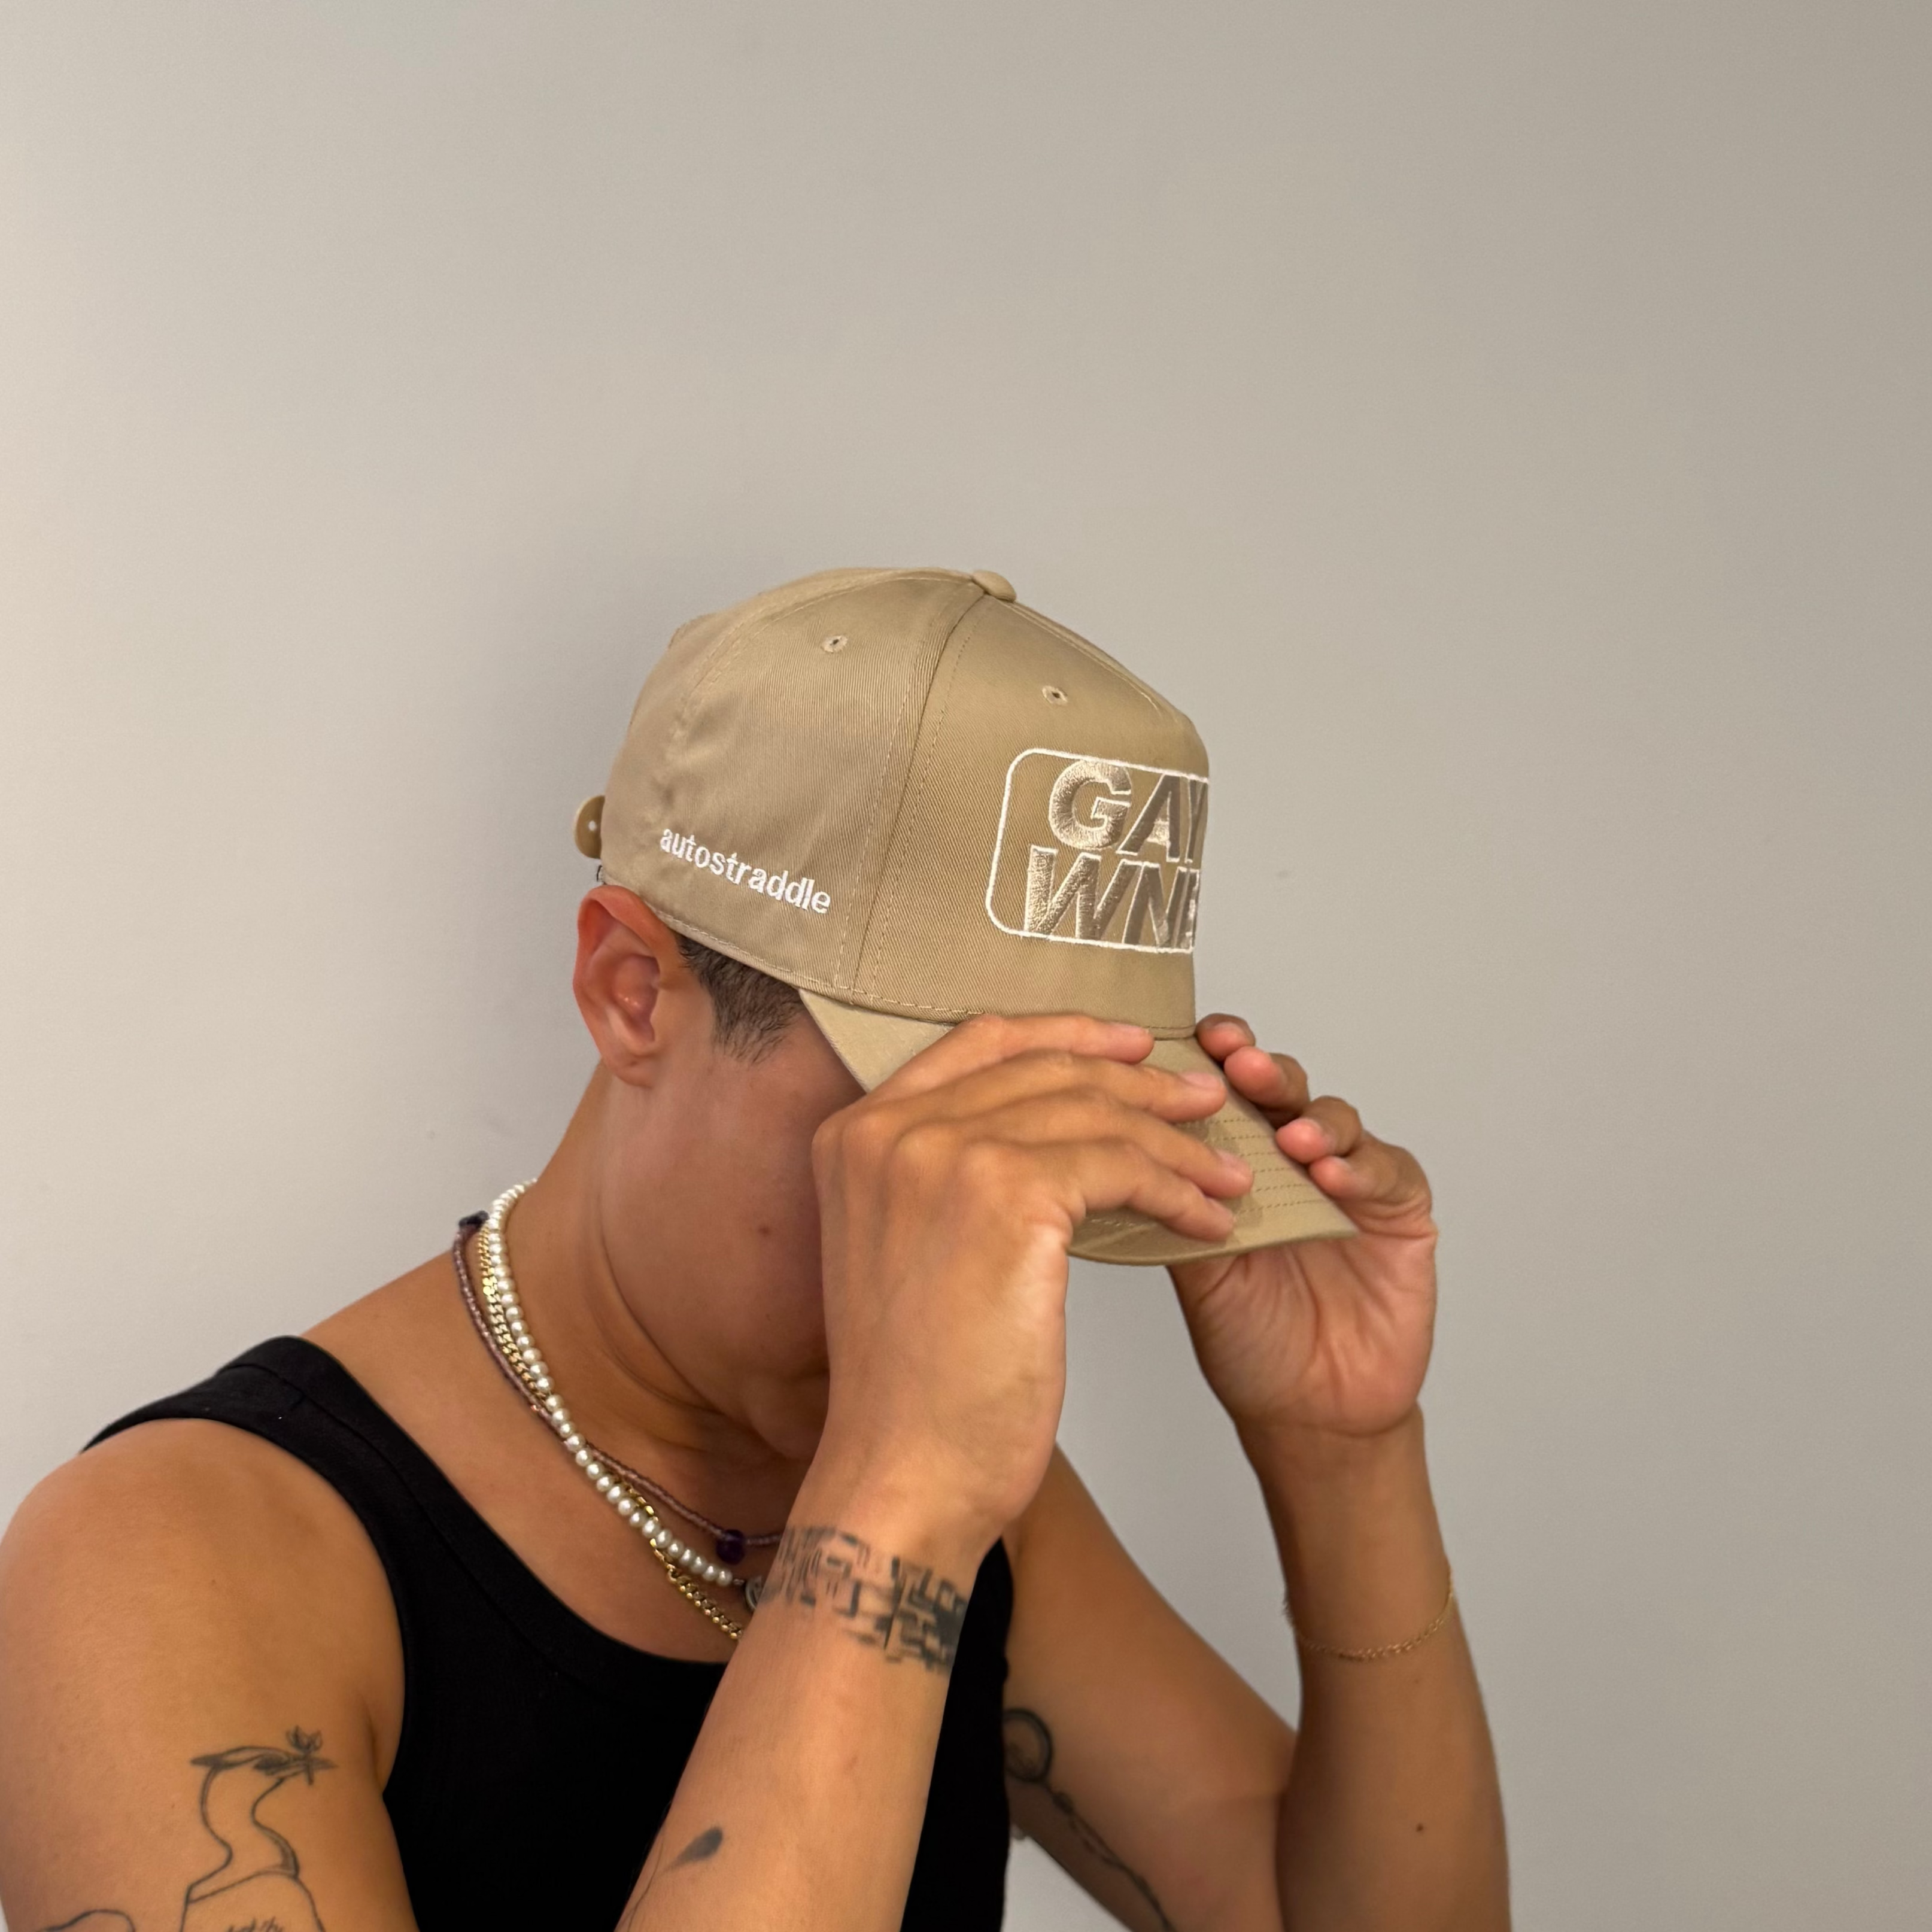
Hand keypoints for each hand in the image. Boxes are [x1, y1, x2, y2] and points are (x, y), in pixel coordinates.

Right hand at [808, 1015, 1251, 1547]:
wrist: (902, 1474)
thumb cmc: (915, 1388)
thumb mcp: (905, 1250)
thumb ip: (941, 1177)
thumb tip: (1038, 1138)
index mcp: (855, 1133)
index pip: (978, 1043)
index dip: (1064, 1034)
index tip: (1130, 1046)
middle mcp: (891, 1129)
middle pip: (1043, 1070)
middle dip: (1136, 1081)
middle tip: (1199, 1102)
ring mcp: (945, 1156)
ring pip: (1092, 1115)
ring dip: (1174, 1142)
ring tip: (1223, 1170)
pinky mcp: (1009, 1197)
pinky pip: (1122, 1168)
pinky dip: (1176, 1189)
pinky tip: (1207, 1219)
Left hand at [1168, 1016, 1438, 1443]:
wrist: (1308, 1411)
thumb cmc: (1248, 1336)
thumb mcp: (1195, 1267)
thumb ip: (1174, 1202)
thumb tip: (1120, 1144)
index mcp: (1236, 1159)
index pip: (1222, 1091)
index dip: (1205, 1061)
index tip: (1181, 1043)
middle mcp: (1292, 1156)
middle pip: (1278, 1087)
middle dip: (1257, 1068)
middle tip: (1236, 1061)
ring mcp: (1349, 1177)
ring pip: (1333, 1118)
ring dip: (1309, 1118)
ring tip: (1289, 1135)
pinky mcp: (1401, 1208)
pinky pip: (1385, 1171)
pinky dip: (1359, 1167)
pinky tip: (1333, 1176)